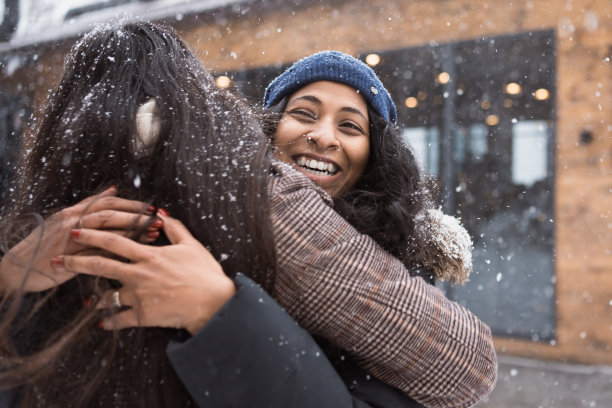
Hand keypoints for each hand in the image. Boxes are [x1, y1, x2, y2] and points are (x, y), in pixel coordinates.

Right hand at [0, 187, 159, 292]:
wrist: (15, 268)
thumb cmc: (43, 246)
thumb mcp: (64, 221)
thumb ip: (89, 205)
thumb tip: (113, 189)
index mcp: (72, 211)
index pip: (108, 202)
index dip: (131, 204)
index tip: (152, 207)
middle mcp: (71, 220)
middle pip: (111, 213)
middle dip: (137, 215)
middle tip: (159, 218)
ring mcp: (69, 237)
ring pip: (107, 229)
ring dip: (133, 230)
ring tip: (154, 232)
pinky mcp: (69, 256)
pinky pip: (98, 250)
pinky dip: (118, 248)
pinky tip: (136, 250)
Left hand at [54, 212, 235, 334]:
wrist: (212, 303)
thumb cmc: (205, 273)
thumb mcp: (192, 245)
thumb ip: (175, 228)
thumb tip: (162, 214)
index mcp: (150, 255)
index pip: (115, 241)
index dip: (93, 234)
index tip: (76, 230)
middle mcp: (139, 274)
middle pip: (101, 265)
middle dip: (76, 261)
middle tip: (58, 259)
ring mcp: (139, 296)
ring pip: (107, 296)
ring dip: (93, 298)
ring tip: (83, 300)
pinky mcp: (143, 315)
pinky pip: (119, 319)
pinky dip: (109, 322)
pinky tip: (101, 324)